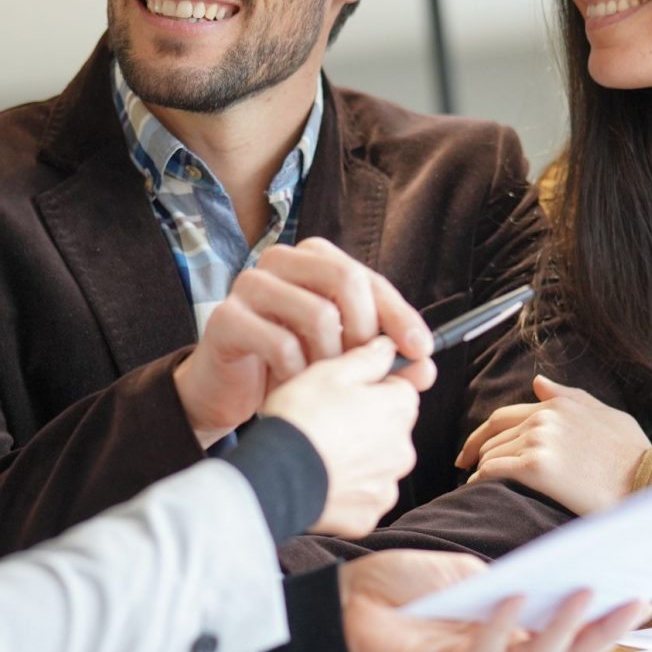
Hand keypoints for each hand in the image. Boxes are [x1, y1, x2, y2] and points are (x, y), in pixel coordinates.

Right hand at [172, 238, 433, 446]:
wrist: (224, 392)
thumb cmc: (285, 367)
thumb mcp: (340, 360)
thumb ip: (382, 360)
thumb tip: (426, 367)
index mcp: (312, 259)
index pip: (368, 278)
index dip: (399, 314)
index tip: (421, 350)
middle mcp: (281, 261)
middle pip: (345, 279)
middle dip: (367, 331)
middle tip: (368, 370)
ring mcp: (250, 285)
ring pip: (317, 313)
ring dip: (331, 360)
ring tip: (324, 385)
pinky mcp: (226, 318)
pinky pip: (281, 343)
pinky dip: (298, 374)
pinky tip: (293, 388)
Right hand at [260, 338, 420, 535]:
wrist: (276, 476)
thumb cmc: (301, 418)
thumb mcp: (330, 372)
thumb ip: (367, 358)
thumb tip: (387, 346)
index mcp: (399, 409)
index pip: (401, 390)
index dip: (373, 388)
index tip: (348, 392)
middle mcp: (403, 450)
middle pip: (391, 430)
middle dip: (367, 425)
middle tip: (327, 422)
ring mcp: (386, 487)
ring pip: (377, 465)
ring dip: (358, 459)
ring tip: (320, 453)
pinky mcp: (367, 516)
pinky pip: (361, 498)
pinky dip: (346, 491)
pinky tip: (321, 479)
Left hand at [339, 550, 651, 651]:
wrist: (347, 596)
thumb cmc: (404, 584)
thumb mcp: (467, 571)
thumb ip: (509, 581)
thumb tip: (555, 577)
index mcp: (510, 630)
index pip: (568, 631)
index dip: (604, 618)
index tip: (642, 594)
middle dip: (602, 630)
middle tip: (635, 602)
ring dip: (561, 627)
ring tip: (583, 593)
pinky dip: (499, 629)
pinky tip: (514, 599)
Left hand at [456, 375, 649, 514]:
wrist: (646, 481)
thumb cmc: (632, 454)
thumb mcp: (606, 414)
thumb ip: (570, 397)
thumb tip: (538, 383)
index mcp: (557, 405)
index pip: (503, 416)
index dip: (482, 434)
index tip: (470, 451)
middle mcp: (544, 418)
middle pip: (493, 436)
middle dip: (479, 454)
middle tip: (466, 469)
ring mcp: (538, 440)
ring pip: (491, 454)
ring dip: (480, 470)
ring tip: (477, 485)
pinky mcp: (535, 467)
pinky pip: (493, 471)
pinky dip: (480, 480)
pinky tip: (478, 489)